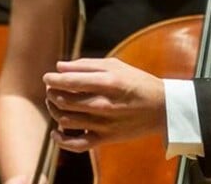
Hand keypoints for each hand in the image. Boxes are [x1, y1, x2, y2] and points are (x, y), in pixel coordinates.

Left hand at [43, 58, 165, 149]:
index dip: (53, 79)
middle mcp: (104, 104)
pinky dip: (61, 140)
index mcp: (108, 82)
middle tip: (52, 89)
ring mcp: (104, 124)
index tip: (47, 77)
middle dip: (52, 93)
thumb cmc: (138, 83)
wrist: (163, 109)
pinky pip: (76, 144)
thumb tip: (59, 67)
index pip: (70, 81)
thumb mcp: (116, 66)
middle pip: (65, 100)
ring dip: (55, 111)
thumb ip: (86, 65)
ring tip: (55, 103)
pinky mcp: (105, 139)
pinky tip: (57, 131)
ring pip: (66, 120)